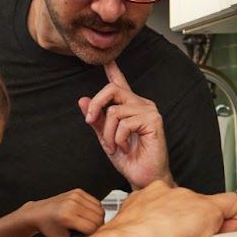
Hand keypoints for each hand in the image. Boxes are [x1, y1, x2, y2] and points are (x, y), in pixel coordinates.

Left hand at [23, 189, 106, 236]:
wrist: (39, 213)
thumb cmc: (49, 228)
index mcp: (67, 217)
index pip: (92, 227)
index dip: (93, 235)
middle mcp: (71, 204)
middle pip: (98, 218)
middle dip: (97, 227)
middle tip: (90, 231)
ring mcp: (75, 196)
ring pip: (100, 209)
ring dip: (98, 218)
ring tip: (88, 223)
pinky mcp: (78, 192)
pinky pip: (96, 202)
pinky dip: (95, 210)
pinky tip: (86, 215)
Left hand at [78, 62, 172, 188]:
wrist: (143, 177)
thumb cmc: (128, 158)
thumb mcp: (106, 137)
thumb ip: (96, 119)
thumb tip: (82, 100)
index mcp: (130, 106)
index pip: (119, 83)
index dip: (113, 69)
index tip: (106, 58)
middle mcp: (141, 104)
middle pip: (112, 90)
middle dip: (96, 105)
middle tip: (90, 121)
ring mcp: (149, 110)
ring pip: (115, 111)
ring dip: (108, 133)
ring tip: (115, 146)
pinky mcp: (154, 120)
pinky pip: (125, 123)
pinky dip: (119, 138)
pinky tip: (125, 147)